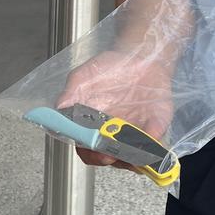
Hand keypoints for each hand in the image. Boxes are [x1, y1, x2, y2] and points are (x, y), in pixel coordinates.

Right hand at [57, 49, 173, 171]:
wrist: (140, 55)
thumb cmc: (111, 68)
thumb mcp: (85, 76)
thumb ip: (71, 91)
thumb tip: (59, 108)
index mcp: (94, 126)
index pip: (88, 149)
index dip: (90, 153)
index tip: (92, 149)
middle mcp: (114, 133)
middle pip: (111, 158)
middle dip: (110, 158)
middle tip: (110, 152)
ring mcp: (136, 132)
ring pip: (133, 156)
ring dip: (132, 157)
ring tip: (129, 150)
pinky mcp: (155, 126)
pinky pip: (155, 141)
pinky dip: (153, 144)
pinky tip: (150, 138)